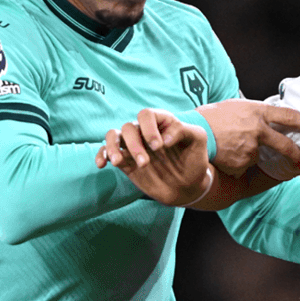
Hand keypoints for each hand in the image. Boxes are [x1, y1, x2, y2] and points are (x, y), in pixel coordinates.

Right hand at [96, 109, 212, 206]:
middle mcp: (144, 131)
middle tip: (145, 163)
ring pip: (113, 135)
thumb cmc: (194, 159)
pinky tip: (102, 164)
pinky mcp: (125, 161)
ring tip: (118, 162)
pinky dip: (101, 155)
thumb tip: (165, 138)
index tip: (159, 146)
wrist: (189, 185)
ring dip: (113, 147)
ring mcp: (133, 146)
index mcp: (160, 122)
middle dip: (134, 145)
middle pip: (128, 127)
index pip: (146, 115)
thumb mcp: (199, 140)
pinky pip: (106, 152)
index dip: (149, 129)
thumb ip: (185, 130)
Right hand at [197, 100, 299, 176]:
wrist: (193, 130)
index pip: (290, 116)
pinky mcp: (242, 163)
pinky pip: (244, 165)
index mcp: (258, 111)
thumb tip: (268, 119)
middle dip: (295, 154)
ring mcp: (250, 148)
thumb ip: (255, 113)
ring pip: (258, 156)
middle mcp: (258, 130)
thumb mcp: (237, 106)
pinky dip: (237, 162)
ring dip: (248, 154)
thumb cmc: (212, 116)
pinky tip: (225, 154)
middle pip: (285, 145)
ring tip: (230, 145)